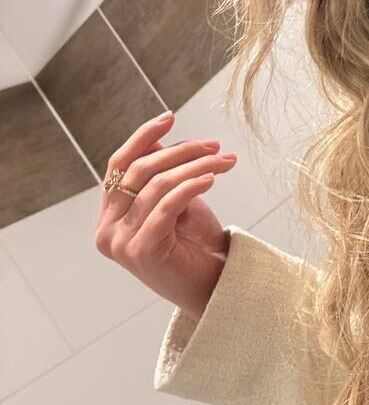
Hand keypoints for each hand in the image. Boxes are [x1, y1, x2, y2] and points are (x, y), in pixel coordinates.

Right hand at [95, 111, 237, 321]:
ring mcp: (121, 243)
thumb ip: (159, 176)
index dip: (142, 137)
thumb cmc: (196, 245)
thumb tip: (157, 142)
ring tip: (225, 160)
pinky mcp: (142, 251)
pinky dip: (192, 186)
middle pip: (139, 170)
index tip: (170, 117)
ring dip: (196, 166)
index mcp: (110, 216)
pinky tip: (212, 178)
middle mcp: (108, 230)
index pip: (118, 165)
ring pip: (157, 184)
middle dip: (181, 151)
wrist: (213, 287)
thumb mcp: (176, 202)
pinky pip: (167, 205)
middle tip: (215, 146)